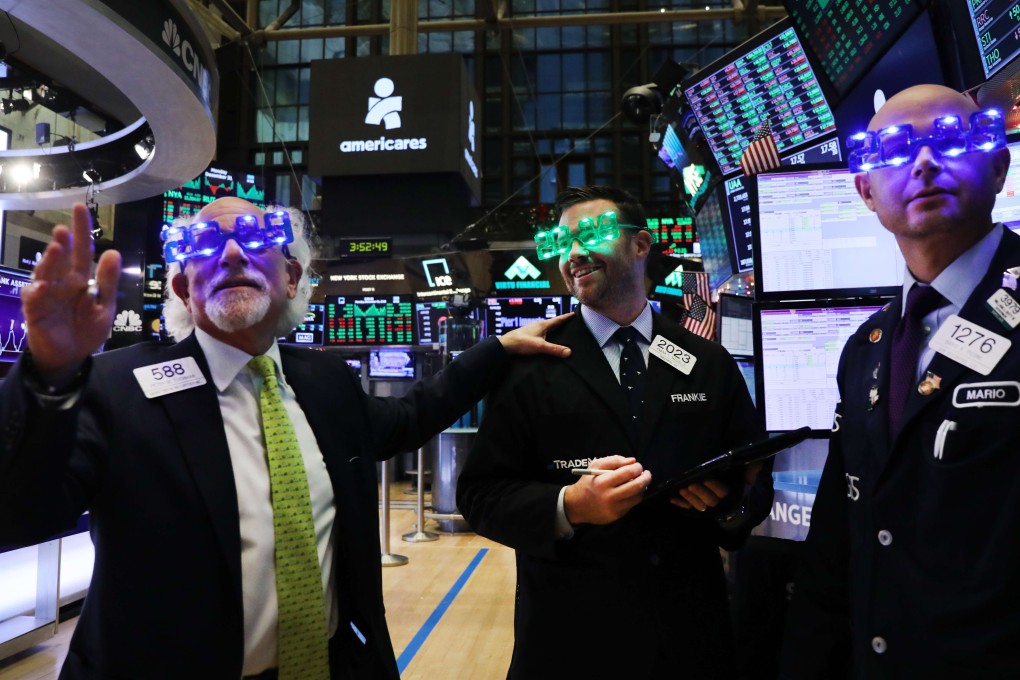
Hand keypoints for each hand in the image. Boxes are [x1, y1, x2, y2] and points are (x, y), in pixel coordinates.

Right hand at [21, 204, 120, 386]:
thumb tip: (114, 252)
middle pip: (62, 258)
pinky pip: (34, 299)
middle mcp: (62, 282)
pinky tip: (41, 286)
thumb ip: (108, 282)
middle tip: (64, 228)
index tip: (80, 207)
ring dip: (50, 261)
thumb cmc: (86, 329)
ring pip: (46, 274)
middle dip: (63, 243)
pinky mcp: (35, 310)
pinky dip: (36, 292)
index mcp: (81, 278)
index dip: (81, 230)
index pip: (82, 250)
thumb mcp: (105, 307)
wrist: (70, 356)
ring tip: (57, 248)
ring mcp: (47, 294)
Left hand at [497, 312, 572, 357]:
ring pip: (547, 327)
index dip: (566, 317)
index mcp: (543, 325)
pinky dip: (548, 332)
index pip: (558, 319)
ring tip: (560, 329)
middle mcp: (538, 324)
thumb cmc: (522, 342)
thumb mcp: (540, 346)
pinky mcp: (529, 334)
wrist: (506, 344)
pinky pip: (542, 331)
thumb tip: (569, 352)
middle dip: (561, 322)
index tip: (574, 313)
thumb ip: (554, 349)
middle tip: (570, 321)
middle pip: (553, 322)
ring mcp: (533, 329)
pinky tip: (547, 337)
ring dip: (554, 327)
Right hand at [564, 455, 650, 524]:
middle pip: (636, 486)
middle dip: (646, 478)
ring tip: (640, 483)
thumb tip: (633, 461)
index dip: (637, 468)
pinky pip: (631, 505)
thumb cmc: (588, 483)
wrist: (577, 505)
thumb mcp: (595, 466)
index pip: (628, 472)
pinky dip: (634, 498)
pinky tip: (631, 493)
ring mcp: (613, 508)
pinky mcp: (616, 516)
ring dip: (643, 488)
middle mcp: (608, 496)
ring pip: (637, 497)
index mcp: (602, 482)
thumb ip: (614, 460)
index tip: (638, 466)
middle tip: (646, 474)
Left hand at [670, 462, 762, 512]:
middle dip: (700, 493)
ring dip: (689, 499)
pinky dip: (680, 504)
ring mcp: (707, 505)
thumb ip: (750, 470)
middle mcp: (718, 502)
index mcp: (730, 495)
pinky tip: (672, 499)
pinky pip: (688, 507)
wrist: (732, 496)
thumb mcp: (745, 475)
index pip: (723, 492)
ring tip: (681, 490)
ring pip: (699, 505)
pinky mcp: (697, 506)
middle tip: (691, 485)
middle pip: (709, 501)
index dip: (715, 487)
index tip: (707, 479)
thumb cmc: (736, 482)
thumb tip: (756, 465)